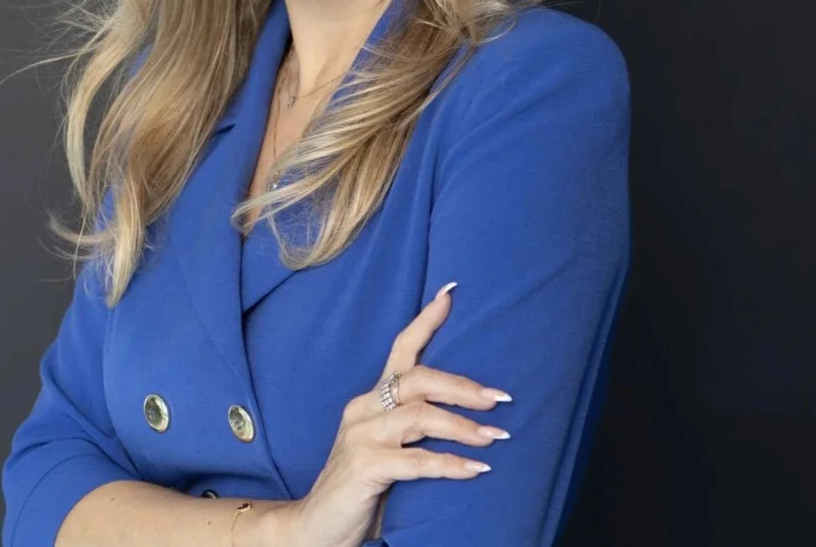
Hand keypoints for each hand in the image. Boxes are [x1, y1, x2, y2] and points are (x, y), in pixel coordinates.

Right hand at [277, 282, 512, 546]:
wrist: (316, 529)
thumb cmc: (362, 489)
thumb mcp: (389, 449)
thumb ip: (414, 430)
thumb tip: (468, 418)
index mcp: (371, 399)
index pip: (400, 350)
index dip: (426, 321)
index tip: (451, 292)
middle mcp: (364, 408)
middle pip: (418, 379)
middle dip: (462, 386)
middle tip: (499, 399)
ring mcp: (361, 435)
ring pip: (420, 416)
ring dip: (463, 426)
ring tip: (495, 437)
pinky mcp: (364, 465)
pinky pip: (417, 461)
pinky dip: (451, 464)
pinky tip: (476, 470)